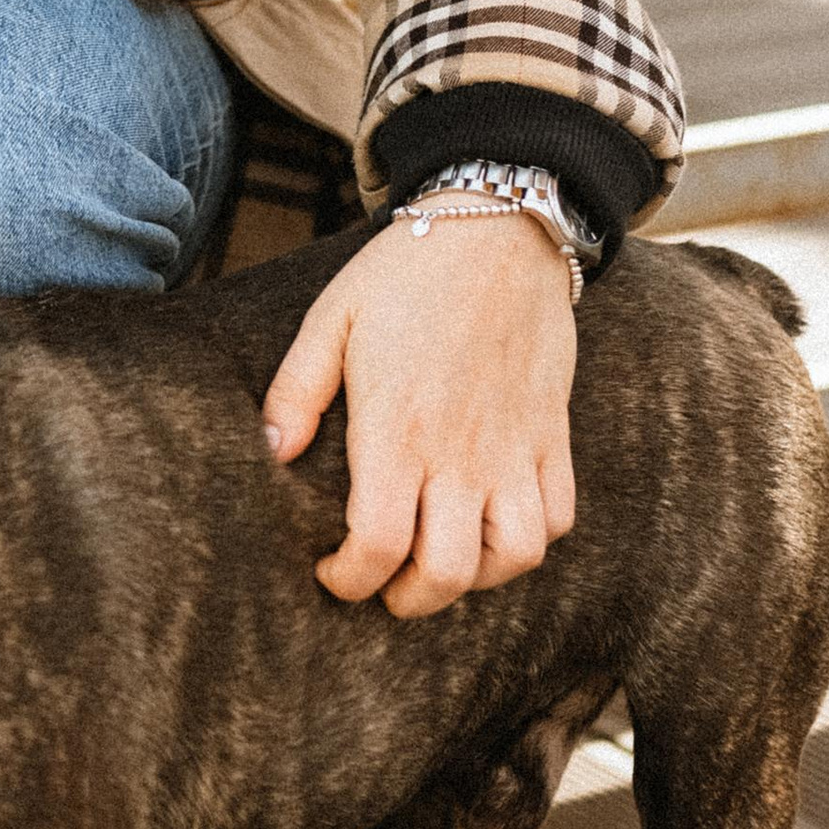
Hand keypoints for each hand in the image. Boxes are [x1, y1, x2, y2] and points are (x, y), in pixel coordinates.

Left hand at [261, 212, 576, 616]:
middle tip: (383, 587)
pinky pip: (559, 516)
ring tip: (441, 564)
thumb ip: (296, 390)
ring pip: (515, 557)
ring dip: (476, 580)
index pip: (380, 545)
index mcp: (399, 428)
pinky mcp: (552, 434)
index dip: (351, 580)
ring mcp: (515, 447)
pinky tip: (494, 527)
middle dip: (408, 600)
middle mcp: (462, 451)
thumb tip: (269, 450)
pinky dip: (531, 542)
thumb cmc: (405, 273)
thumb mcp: (332, 319)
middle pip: (448, 572)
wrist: (499, 229)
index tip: (332, 572)